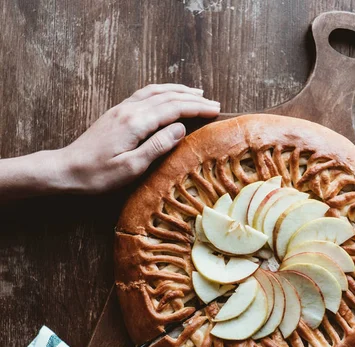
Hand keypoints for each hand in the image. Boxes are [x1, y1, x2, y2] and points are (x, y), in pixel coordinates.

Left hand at [55, 83, 220, 192]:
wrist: (66, 169)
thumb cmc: (98, 175)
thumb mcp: (131, 167)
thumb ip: (157, 146)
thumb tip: (180, 128)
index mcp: (136, 122)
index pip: (173, 108)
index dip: (196, 108)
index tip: (215, 110)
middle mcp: (129, 109)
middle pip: (167, 96)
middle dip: (192, 98)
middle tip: (213, 103)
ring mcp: (121, 108)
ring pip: (155, 91)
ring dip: (178, 91)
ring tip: (196, 93)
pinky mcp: (116, 113)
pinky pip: (144, 95)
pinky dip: (161, 92)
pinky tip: (166, 96)